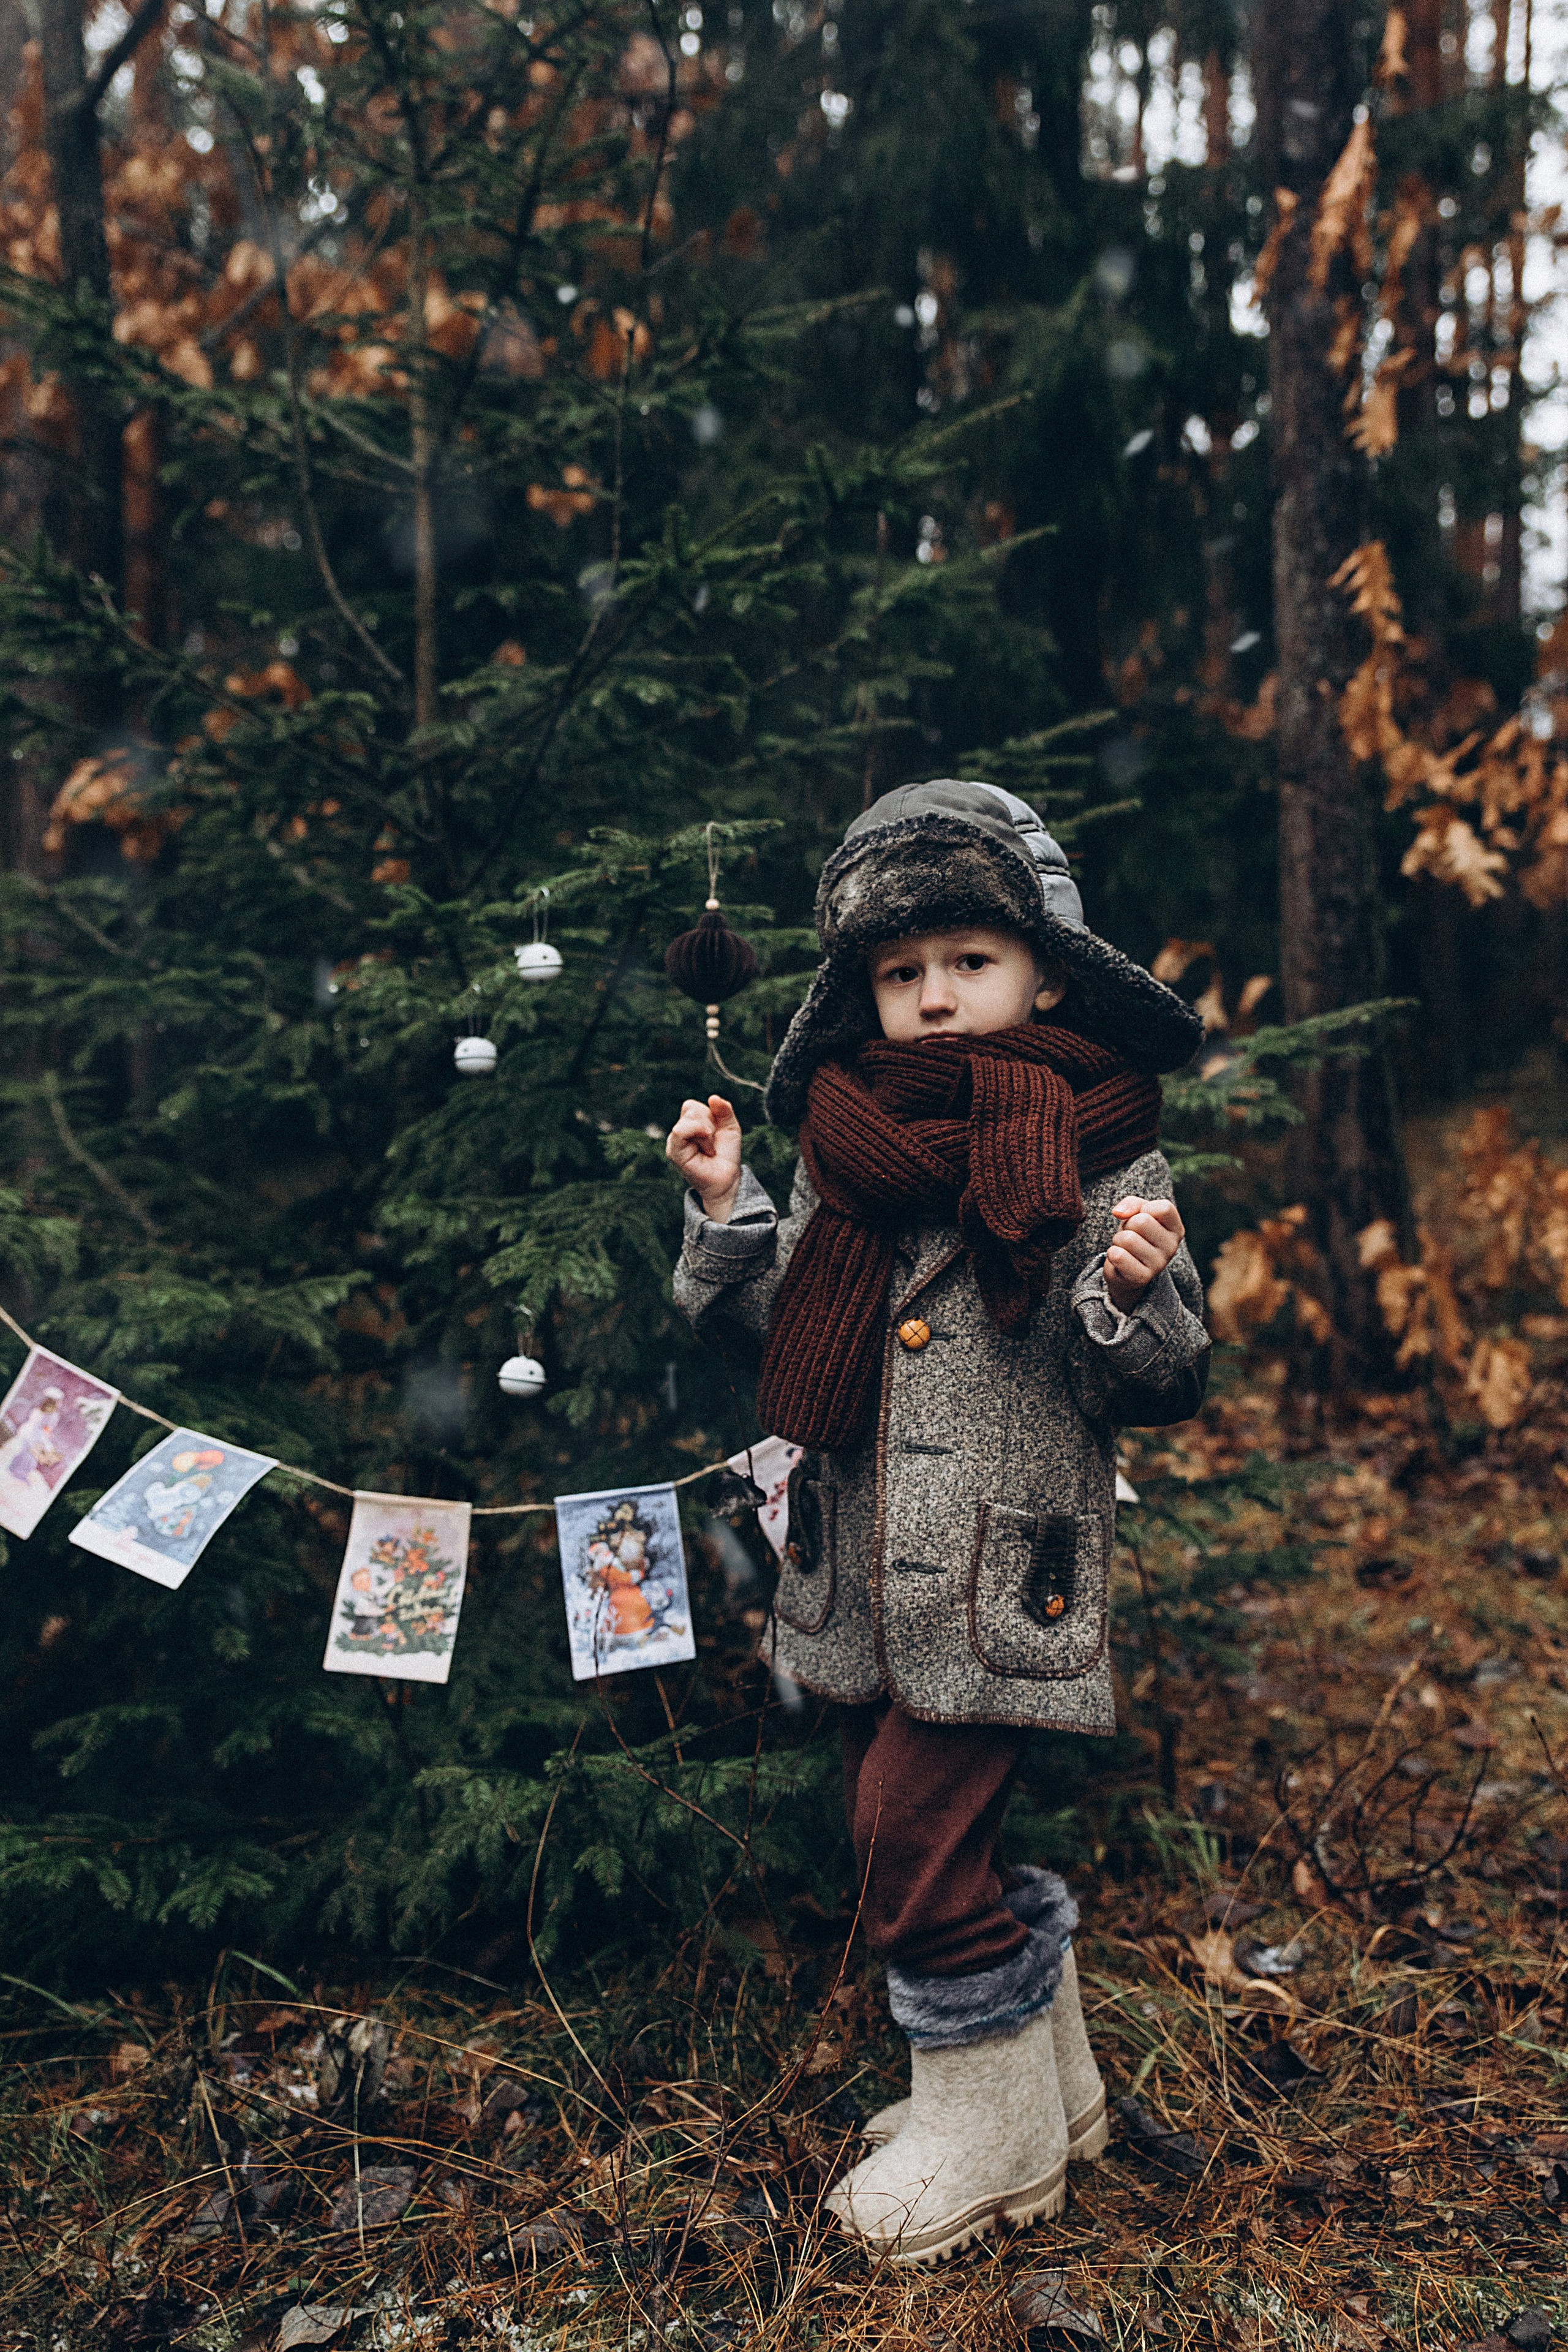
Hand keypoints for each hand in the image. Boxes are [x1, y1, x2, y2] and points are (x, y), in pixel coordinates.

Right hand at [666, 1094, 742, 1221]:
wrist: (728, 1179)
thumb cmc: (726, 1154)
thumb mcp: (731, 1127)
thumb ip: (725, 1110)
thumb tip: (713, 1097)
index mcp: (689, 1125)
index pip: (691, 1106)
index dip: (709, 1114)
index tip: (716, 1132)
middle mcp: (679, 1132)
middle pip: (690, 1109)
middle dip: (709, 1123)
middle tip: (713, 1143)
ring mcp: (674, 1142)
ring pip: (687, 1119)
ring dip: (706, 1132)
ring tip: (710, 1149)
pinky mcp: (674, 1152)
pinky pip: (679, 1131)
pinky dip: (697, 1133)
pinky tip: (707, 1148)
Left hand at [1105, 1195, 1182, 1312]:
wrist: (1126, 1268)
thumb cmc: (1135, 1234)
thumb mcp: (1137, 1213)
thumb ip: (1132, 1203)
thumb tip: (1119, 1212)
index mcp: (1176, 1229)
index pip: (1164, 1208)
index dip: (1145, 1208)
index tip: (1142, 1217)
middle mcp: (1172, 1247)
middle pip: (1141, 1222)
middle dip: (1128, 1225)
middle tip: (1130, 1235)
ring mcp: (1159, 1264)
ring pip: (1127, 1239)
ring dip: (1118, 1240)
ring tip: (1125, 1248)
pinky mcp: (1142, 1278)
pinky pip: (1119, 1256)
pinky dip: (1112, 1254)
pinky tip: (1120, 1259)